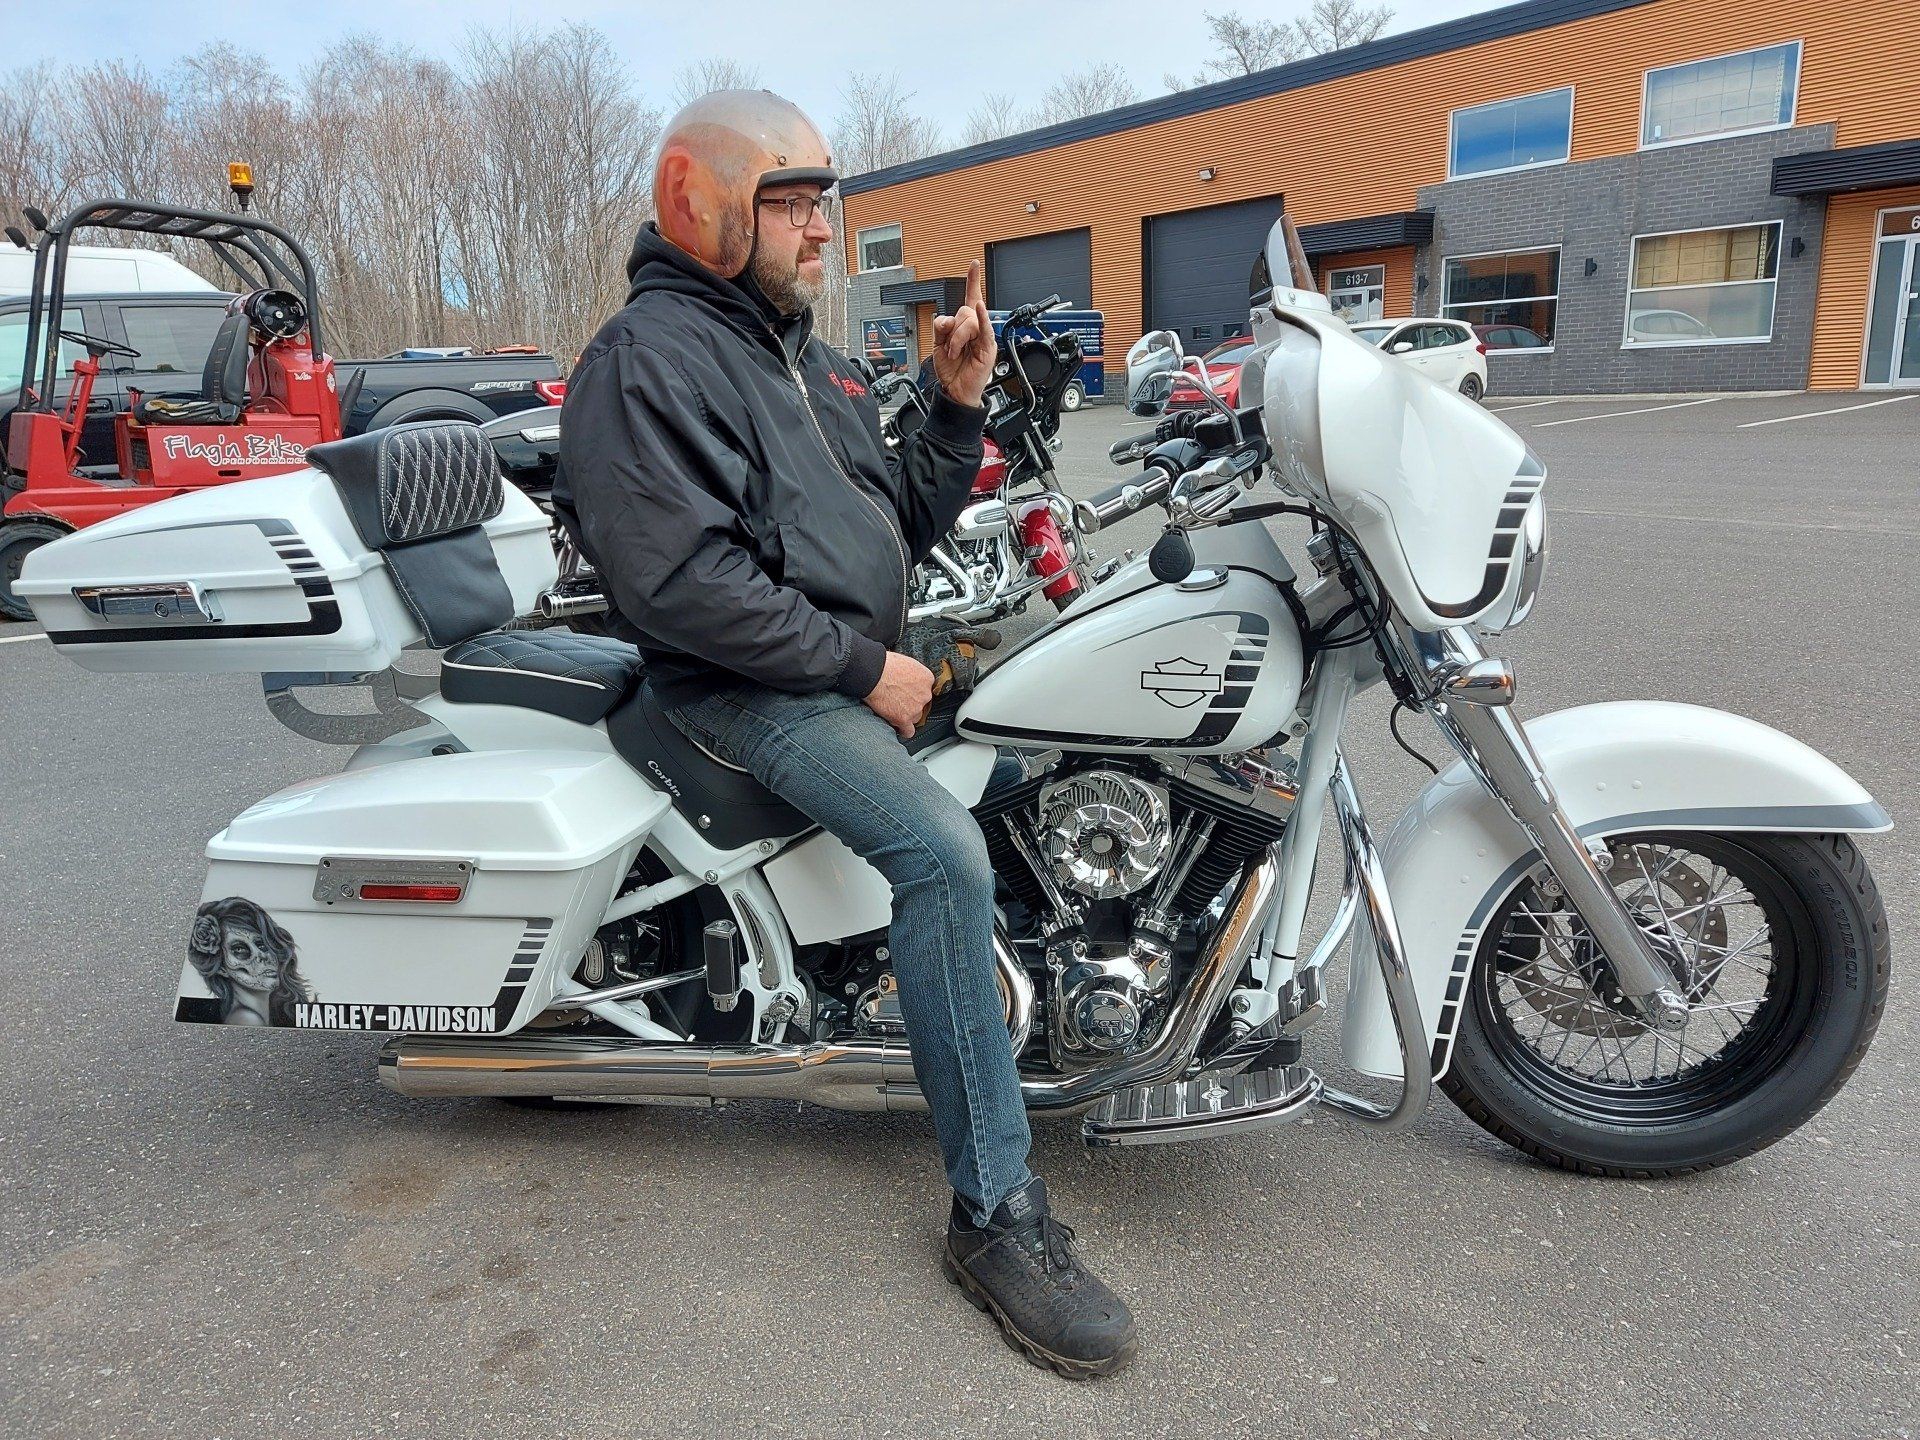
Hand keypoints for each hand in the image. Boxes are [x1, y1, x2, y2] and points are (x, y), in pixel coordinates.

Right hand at [864, 650, 934, 738]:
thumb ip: (912, 673)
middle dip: (911, 703)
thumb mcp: (906, 662)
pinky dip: (903, 730)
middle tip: (898, 699)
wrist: (872, 673)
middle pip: (922, 704)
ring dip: (906, 715)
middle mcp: (925, 694)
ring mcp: (915, 708)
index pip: (926, 689)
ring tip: (893, 709)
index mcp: (927, 678)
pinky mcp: (904, 719)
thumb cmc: (884, 664)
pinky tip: (898, 727)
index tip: (907, 691)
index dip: (915, 691)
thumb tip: (907, 678)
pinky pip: (908, 731)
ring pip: (915, 717)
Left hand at [930, 259, 994, 408]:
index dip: (972, 281)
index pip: (970, 298)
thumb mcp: (937, 344)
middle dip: (952, 330)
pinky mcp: (987, 348)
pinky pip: (984, 329)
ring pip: (968, 321)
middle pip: (964, 311)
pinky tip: (980, 308)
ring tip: (955, 353)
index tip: (974, 265)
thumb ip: (940, 327)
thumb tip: (945, 318)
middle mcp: (976, 329)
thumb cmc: (950, 370)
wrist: (955, 391)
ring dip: (956, 339)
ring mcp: (982, 338)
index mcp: (965, 326)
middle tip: (949, 348)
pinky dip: (981, 318)